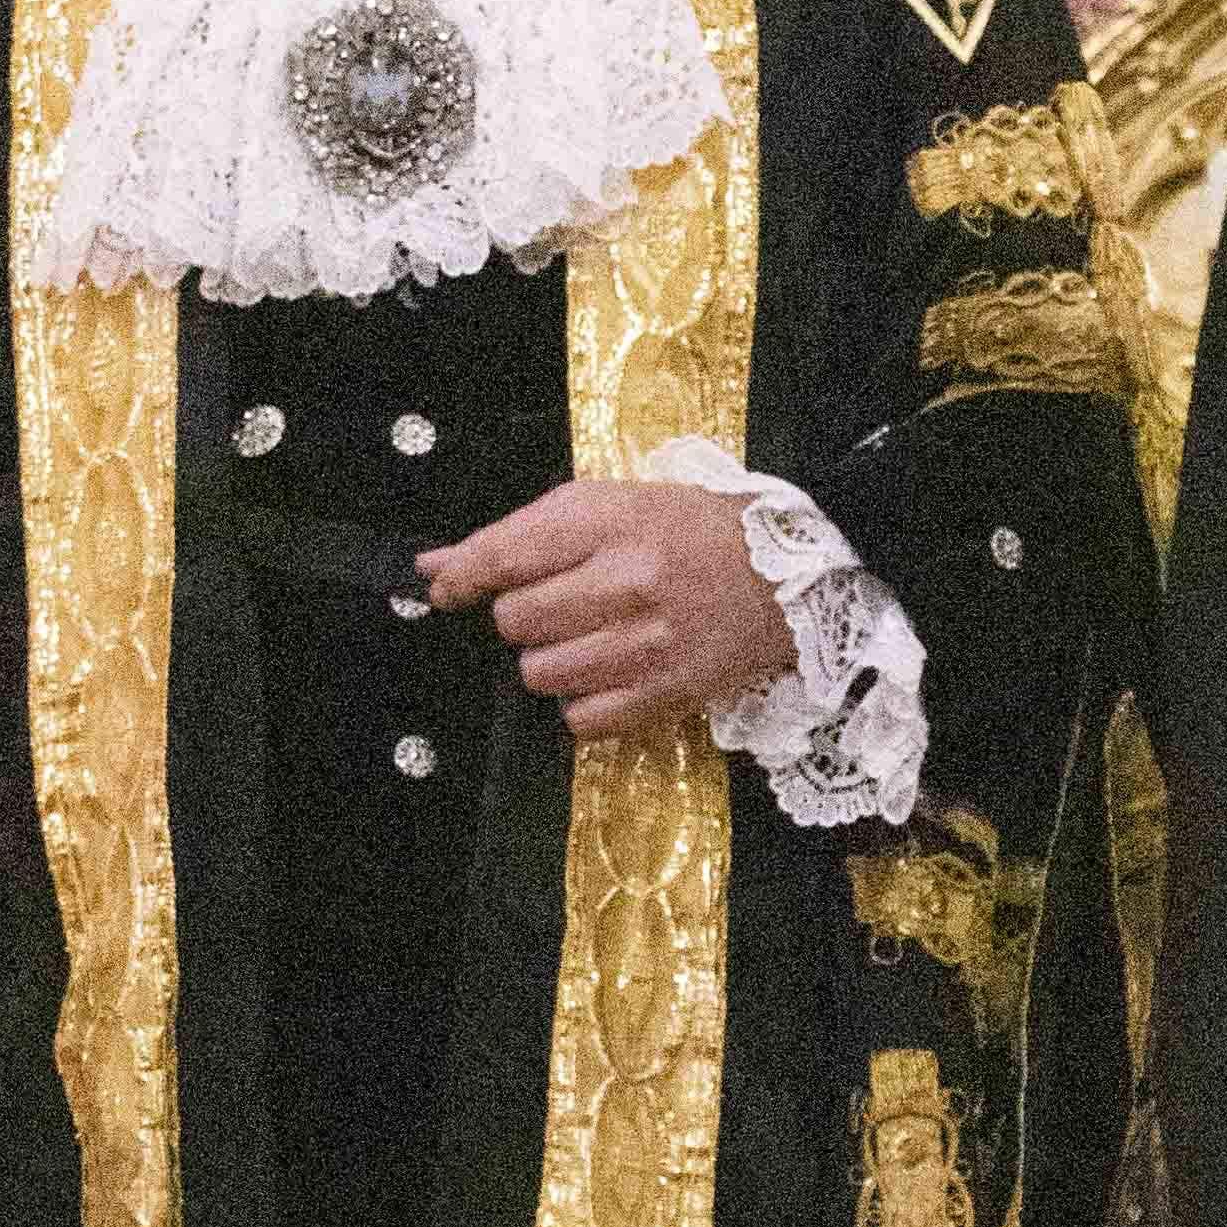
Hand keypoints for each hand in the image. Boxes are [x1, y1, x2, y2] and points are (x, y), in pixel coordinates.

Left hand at [420, 478, 798, 740]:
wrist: (794, 577)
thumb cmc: (696, 531)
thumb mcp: (615, 506)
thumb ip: (524, 535)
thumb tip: (433, 566)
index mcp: (614, 520)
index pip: (503, 556)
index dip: (461, 578)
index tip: (450, 589)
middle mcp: (628, 582)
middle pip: (514, 621)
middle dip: (524, 615)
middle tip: (562, 603)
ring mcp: (647, 645)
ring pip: (539, 673)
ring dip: (552, 659)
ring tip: (592, 638)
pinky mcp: (664, 696)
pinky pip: (578, 720)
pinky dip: (583, 702)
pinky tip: (612, 673)